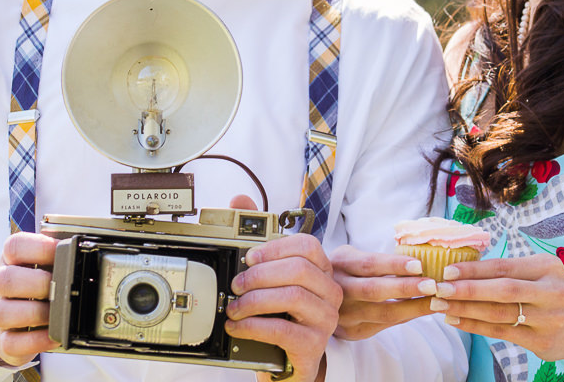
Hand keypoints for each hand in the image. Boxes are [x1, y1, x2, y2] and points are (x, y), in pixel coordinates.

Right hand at [0, 232, 59, 366]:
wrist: (10, 317)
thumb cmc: (34, 285)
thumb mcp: (42, 264)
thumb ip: (59, 254)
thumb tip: (86, 247)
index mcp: (12, 261)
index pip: (14, 246)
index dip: (39, 247)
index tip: (61, 251)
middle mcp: (1, 287)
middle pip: (5, 279)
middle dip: (38, 283)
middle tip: (60, 287)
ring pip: (1, 313)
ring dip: (35, 313)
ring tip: (57, 312)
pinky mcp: (3, 340)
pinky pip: (12, 343)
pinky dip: (35, 340)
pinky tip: (53, 335)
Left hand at [225, 233, 341, 381]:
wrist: (286, 364)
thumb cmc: (279, 317)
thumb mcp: (269, 280)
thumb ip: (257, 239)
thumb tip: (240, 199)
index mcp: (321, 271)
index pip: (307, 246)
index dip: (275, 248)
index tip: (249, 257)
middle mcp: (329, 292)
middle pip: (299, 270)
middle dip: (260, 275)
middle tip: (236, 285)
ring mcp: (325, 319)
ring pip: (292, 297)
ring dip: (254, 301)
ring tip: (233, 308)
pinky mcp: (314, 344)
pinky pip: (283, 329)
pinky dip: (253, 326)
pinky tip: (237, 326)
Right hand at [331, 245, 437, 339]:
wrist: (315, 296)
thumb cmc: (344, 271)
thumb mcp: (351, 256)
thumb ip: (376, 259)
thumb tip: (418, 258)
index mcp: (340, 264)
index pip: (369, 264)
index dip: (394, 264)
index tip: (419, 264)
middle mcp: (339, 290)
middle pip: (375, 290)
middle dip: (406, 288)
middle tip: (433, 285)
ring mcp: (344, 314)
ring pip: (383, 313)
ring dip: (412, 307)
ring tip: (435, 301)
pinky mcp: (352, 332)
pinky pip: (384, 325)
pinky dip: (406, 317)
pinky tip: (422, 310)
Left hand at [427, 254, 563, 361]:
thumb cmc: (550, 291)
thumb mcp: (539, 272)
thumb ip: (509, 270)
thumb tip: (462, 266)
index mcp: (547, 268)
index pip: (504, 267)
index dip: (474, 269)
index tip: (447, 271)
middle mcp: (551, 292)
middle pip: (502, 291)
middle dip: (467, 290)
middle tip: (439, 288)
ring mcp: (549, 320)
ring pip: (499, 314)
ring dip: (466, 309)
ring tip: (441, 305)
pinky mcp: (542, 342)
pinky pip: (501, 333)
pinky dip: (475, 326)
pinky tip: (456, 320)